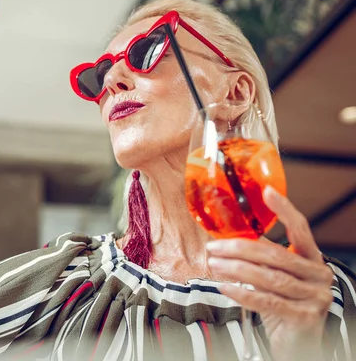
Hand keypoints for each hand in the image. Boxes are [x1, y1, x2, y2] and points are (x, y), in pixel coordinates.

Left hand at [205, 186, 333, 360]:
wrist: (297, 342)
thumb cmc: (283, 304)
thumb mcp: (274, 277)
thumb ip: (262, 260)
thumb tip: (230, 240)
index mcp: (312, 259)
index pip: (300, 228)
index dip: (283, 209)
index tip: (266, 191)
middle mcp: (319, 275)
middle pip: (275, 254)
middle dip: (240, 248)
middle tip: (214, 247)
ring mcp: (315, 297)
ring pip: (270, 278)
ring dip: (237, 270)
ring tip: (214, 264)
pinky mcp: (304, 316)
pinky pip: (268, 302)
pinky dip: (243, 294)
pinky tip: (225, 287)